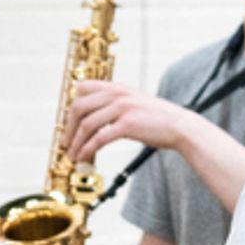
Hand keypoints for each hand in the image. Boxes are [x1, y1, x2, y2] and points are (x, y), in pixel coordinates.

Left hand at [63, 81, 186, 163]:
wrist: (179, 126)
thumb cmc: (157, 118)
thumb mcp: (134, 102)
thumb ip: (115, 104)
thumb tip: (93, 118)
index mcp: (117, 87)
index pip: (83, 88)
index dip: (71, 105)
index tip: (69, 123)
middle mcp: (117, 94)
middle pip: (79, 107)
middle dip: (68, 127)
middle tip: (65, 143)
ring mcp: (122, 108)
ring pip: (86, 124)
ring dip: (75, 143)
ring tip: (72, 155)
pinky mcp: (127, 125)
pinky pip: (99, 138)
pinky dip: (87, 149)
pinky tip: (83, 158)